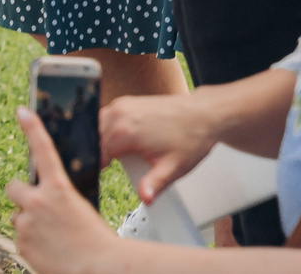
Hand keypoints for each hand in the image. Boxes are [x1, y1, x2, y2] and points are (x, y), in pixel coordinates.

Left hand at [8, 109, 120, 273]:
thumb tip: (49, 198)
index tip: (22, 111)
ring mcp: (27, 222)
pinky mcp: (21, 242)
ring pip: (18, 217)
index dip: (32, 128)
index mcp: (59, 188)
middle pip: (14, 187)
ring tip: (52, 237)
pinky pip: (20, 239)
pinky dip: (31, 243)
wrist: (99, 268)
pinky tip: (49, 250)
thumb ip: (60, 198)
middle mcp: (38, 201)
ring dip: (29, 223)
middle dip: (22, 196)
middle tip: (36, 208)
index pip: (43, 150)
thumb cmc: (97, 242)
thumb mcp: (82, 209)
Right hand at [98, 86, 217, 203]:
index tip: (102, 176)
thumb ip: (154, 184)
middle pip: (96, 138)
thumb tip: (145, 199)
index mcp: (125, 132)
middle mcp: (119, 114)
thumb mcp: (173, 168)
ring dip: (103, 139)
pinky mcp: (128, 101)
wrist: (204, 115)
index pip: (98, 153)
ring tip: (117, 154)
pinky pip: (107, 116)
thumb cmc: (191, 139)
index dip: (99, 167)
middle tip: (111, 168)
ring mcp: (123, 105)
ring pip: (98, 125)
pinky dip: (109, 128)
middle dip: (100, 153)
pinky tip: (122, 138)